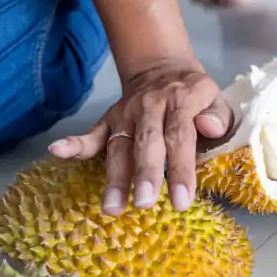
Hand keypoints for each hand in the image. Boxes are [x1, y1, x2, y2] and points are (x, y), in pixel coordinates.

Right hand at [48, 57, 232, 214]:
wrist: (163, 69)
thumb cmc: (196, 97)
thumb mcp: (216, 99)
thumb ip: (218, 116)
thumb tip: (212, 127)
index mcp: (182, 102)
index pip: (180, 137)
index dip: (181, 169)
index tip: (181, 200)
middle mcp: (151, 107)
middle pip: (147, 142)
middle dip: (145, 174)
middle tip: (144, 204)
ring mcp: (126, 114)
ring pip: (119, 146)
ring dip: (114, 177)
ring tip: (112, 207)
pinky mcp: (108, 120)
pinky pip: (91, 133)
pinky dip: (74, 144)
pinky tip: (57, 151)